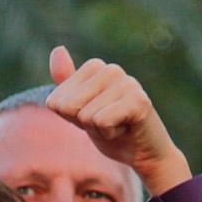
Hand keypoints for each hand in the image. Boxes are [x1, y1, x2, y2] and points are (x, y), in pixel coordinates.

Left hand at [46, 45, 190, 190]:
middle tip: (108, 123)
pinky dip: (110, 134)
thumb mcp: (79, 108)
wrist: (145, 153)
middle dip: (84, 124)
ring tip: (119, 125)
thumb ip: (65, 82)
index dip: (72, 118)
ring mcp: (127, 82)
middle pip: (68, 107)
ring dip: (99, 130)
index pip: (56, 102)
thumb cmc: (110, 129)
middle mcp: (111, 69)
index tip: (95, 117)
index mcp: (94, 67)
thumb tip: (58, 49)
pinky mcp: (139, 100)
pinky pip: (102, 122)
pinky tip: (126, 129)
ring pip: (85, 116)